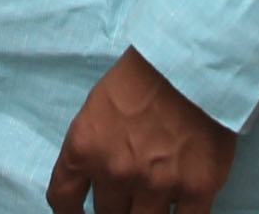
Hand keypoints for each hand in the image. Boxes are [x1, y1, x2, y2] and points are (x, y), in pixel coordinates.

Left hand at [46, 49, 233, 213]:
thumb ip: (93, 147)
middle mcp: (116, 171)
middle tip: (129, 195)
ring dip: (147, 213)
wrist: (194, 60)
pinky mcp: (196, 188)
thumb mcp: (98, 106)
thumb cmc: (144, 74)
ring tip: (155, 198)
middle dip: (116, 208)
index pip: (63, 199)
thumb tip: (96, 177)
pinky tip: (181, 210)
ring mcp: (156, 184)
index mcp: (85, 148)